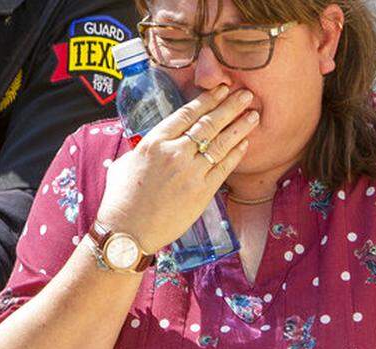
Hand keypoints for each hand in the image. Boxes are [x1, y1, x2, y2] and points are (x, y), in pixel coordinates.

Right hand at [97, 84, 257, 250]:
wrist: (127, 233)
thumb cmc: (121, 201)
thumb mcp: (125, 164)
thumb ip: (144, 150)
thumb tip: (153, 144)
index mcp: (154, 143)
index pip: (186, 114)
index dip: (207, 99)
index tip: (220, 89)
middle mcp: (174, 153)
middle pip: (208, 123)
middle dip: (230, 106)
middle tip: (246, 94)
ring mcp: (191, 172)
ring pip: (221, 143)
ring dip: (239, 126)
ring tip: (253, 114)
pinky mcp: (202, 192)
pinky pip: (224, 167)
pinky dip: (236, 153)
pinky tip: (245, 142)